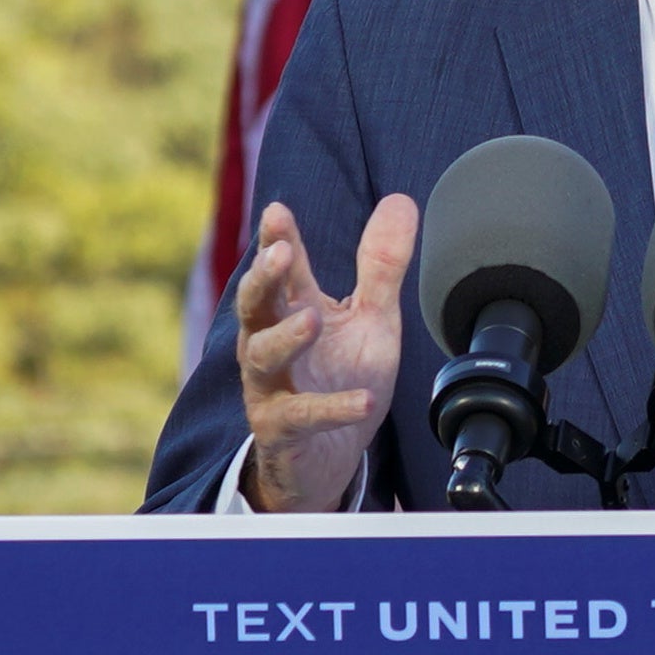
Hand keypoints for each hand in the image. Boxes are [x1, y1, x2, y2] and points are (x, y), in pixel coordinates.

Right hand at [236, 196, 415, 512]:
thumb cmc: (343, 376)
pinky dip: (333, 407)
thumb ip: (381, 265)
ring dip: (286, 337)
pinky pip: (300, 417)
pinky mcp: (281, 431)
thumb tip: (399, 200)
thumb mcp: (371, 318)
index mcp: (291, 311)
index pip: (280, 271)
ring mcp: (270, 388)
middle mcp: (269, 345)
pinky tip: (365, 399)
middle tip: (281, 254)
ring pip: (263, 358)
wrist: (330, 455)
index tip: (277, 212)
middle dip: (264, 279)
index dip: (277, 241)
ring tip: (312, 318)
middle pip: (255, 306)